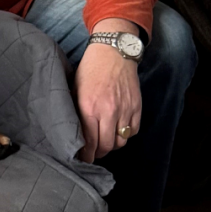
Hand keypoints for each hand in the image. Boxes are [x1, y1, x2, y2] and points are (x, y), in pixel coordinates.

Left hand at [72, 42, 141, 162]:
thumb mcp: (75, 89)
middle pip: (107, 146)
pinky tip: (118, 130)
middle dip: (99, 153)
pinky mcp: (137, 107)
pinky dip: (126, 135)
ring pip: (121, 141)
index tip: (84, 159)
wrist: (113, 52)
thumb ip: (76, 111)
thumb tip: (74, 133)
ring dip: (113, 145)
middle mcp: (108, 112)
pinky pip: (133, 131)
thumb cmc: (90, 70)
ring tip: (106, 142)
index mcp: (89, 108)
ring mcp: (125, 110)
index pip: (89, 142)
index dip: (87, 155)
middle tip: (94, 153)